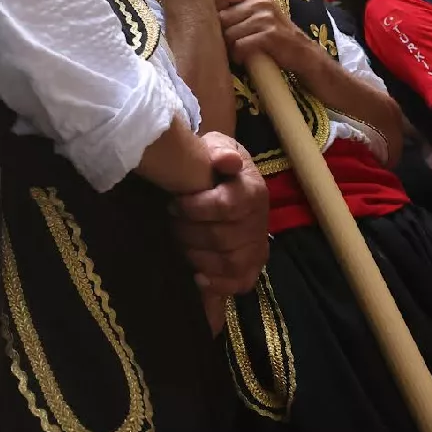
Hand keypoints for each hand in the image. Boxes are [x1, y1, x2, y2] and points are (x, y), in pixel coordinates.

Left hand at [171, 132, 268, 295]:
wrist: (228, 180)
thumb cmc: (215, 164)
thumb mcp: (216, 146)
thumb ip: (219, 150)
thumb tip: (227, 161)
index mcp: (253, 191)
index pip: (226, 206)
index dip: (195, 208)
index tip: (174, 203)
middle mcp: (259, 221)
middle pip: (223, 237)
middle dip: (188, 232)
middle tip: (172, 223)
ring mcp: (257, 246)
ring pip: (229, 262)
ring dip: (197, 255)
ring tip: (181, 244)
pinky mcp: (252, 266)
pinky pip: (240, 283)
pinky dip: (218, 285)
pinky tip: (197, 277)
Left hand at [214, 0, 319, 74]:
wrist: (303, 52)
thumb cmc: (275, 33)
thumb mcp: (260, 13)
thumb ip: (240, 7)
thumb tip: (206, 9)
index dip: (215, 8)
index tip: (220, 22)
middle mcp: (261, 1)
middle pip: (222, 17)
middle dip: (223, 33)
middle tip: (231, 42)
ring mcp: (265, 18)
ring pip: (229, 33)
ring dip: (231, 46)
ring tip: (239, 50)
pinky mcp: (268, 35)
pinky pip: (240, 46)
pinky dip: (239, 55)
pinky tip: (245, 57)